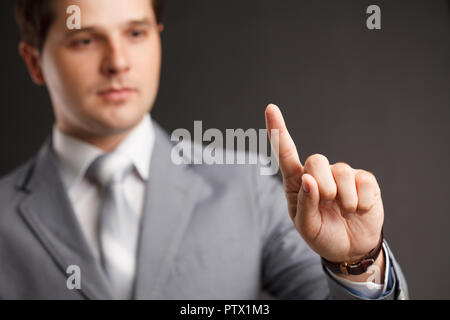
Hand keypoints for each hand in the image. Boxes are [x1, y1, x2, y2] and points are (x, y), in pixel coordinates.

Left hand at [265, 104, 383, 263]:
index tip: (270, 108)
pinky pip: (364, 182)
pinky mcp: (364, 180)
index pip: (285, 154)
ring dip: (345, 200)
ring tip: (344, 212)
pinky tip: (360, 210)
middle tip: (327, 205)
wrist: (351, 248)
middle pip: (316, 160)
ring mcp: (342, 175)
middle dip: (323, 186)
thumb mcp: (307, 227)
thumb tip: (309, 179)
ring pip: (342, 171)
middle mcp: (318, 174)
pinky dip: (362, 202)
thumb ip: (305, 204)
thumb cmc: (322, 234)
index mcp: (297, 183)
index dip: (278, 131)